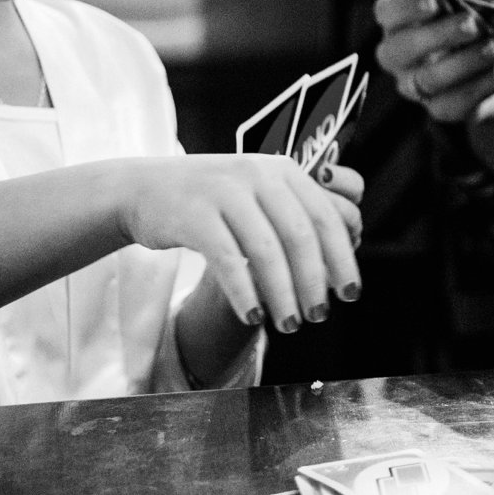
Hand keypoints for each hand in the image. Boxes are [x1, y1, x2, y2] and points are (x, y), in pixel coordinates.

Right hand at [119, 155, 362, 333]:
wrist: (143, 188)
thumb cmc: (212, 202)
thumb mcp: (258, 195)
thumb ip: (296, 217)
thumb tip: (342, 262)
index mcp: (284, 170)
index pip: (327, 216)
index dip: (344, 258)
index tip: (350, 292)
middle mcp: (258, 174)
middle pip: (301, 235)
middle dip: (315, 281)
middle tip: (320, 316)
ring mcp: (224, 191)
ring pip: (266, 250)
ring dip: (283, 294)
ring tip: (289, 324)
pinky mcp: (193, 214)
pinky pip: (227, 260)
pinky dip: (245, 292)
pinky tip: (253, 318)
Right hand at [373, 0, 493, 123]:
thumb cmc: (484, 16)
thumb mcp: (481, 1)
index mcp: (398, 18)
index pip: (388, 11)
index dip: (407, 6)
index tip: (435, 0)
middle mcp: (397, 54)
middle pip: (400, 48)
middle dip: (438, 35)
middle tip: (472, 24)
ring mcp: (414, 85)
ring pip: (428, 79)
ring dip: (464, 62)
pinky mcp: (439, 107)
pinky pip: (452, 104)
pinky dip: (480, 86)